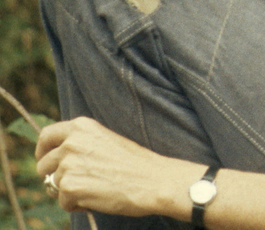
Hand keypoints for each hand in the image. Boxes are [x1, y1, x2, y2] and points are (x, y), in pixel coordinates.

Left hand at [35, 117, 198, 218]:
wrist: (154, 180)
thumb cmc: (135, 164)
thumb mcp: (106, 141)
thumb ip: (81, 144)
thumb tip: (56, 160)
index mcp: (82, 126)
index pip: (46, 135)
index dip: (42, 151)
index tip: (47, 161)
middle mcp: (72, 142)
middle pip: (44, 165)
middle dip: (53, 178)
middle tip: (75, 184)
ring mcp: (69, 164)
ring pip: (54, 186)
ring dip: (70, 192)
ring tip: (97, 189)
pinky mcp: (70, 186)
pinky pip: (63, 202)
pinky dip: (77, 205)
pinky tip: (98, 198)